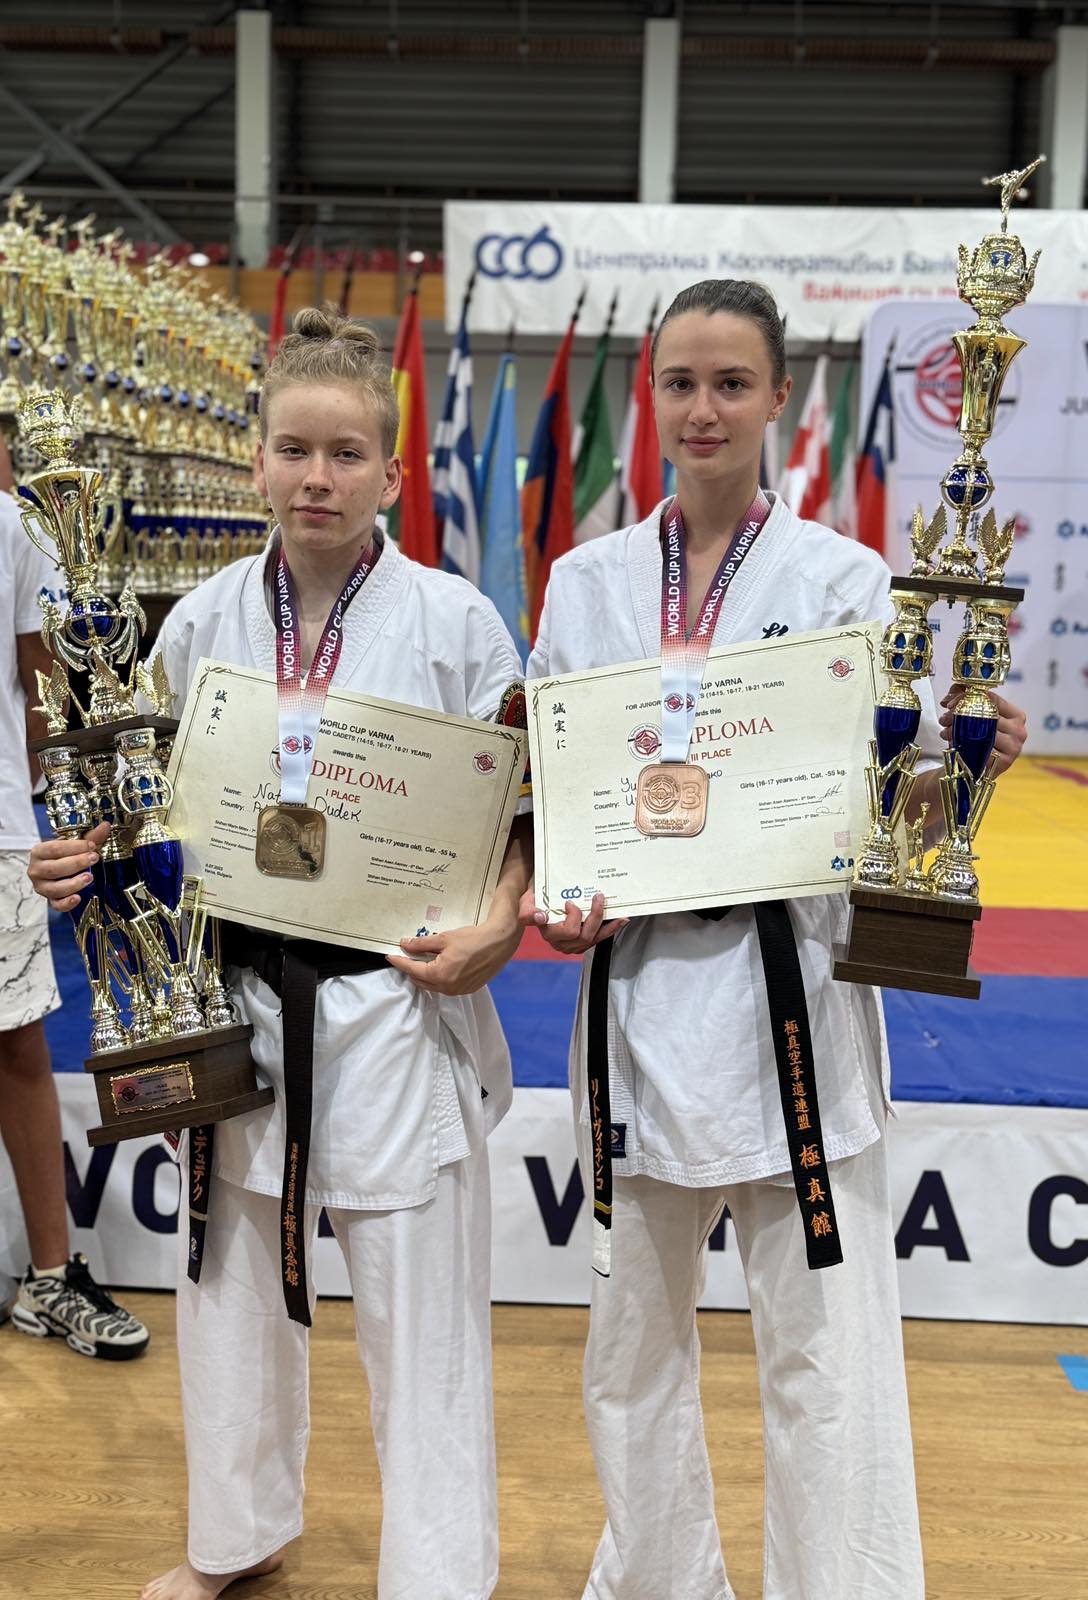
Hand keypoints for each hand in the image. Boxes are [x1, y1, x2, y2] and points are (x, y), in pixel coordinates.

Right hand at [27, 822, 110, 913]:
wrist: (60, 870)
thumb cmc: (65, 856)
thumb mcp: (77, 845)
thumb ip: (91, 837)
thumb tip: (105, 826)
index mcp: (39, 852)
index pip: (54, 849)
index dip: (74, 847)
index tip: (91, 845)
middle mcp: (36, 870)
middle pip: (54, 869)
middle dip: (76, 863)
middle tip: (93, 858)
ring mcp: (42, 887)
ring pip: (55, 888)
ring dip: (73, 883)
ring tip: (89, 877)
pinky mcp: (50, 900)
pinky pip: (57, 905)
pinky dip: (67, 903)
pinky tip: (78, 898)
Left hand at [386, 914, 522, 995]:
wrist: (500, 942)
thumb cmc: (474, 938)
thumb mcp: (444, 938)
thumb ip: (421, 944)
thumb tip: (405, 944)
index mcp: (440, 975)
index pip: (412, 969)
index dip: (399, 962)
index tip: (390, 956)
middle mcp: (447, 987)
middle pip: (420, 980)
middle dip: (411, 968)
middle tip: (407, 956)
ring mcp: (458, 991)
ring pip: (433, 985)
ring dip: (425, 975)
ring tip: (423, 960)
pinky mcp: (467, 989)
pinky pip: (446, 987)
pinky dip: (439, 978)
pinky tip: (440, 966)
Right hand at [517, 888, 627, 955]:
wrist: (550, 900)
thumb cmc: (541, 898)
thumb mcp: (529, 898)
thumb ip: (528, 910)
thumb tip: (540, 917)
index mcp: (543, 929)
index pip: (544, 928)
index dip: (547, 920)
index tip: (559, 907)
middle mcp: (556, 940)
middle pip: (575, 934)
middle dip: (590, 914)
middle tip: (597, 896)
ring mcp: (570, 945)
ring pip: (589, 938)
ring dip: (603, 921)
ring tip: (609, 906)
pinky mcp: (583, 944)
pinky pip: (598, 939)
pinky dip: (610, 929)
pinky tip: (620, 920)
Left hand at [940, 689, 1026, 777]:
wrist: (977, 767)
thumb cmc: (978, 737)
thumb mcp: (974, 714)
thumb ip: (962, 696)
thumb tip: (947, 700)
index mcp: (1017, 715)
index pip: (991, 699)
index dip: (967, 698)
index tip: (950, 704)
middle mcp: (1019, 731)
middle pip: (986, 716)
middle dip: (959, 715)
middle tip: (944, 719)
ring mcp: (1014, 748)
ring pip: (982, 733)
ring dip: (957, 731)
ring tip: (945, 731)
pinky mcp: (1004, 763)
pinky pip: (981, 750)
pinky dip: (963, 745)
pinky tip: (952, 744)